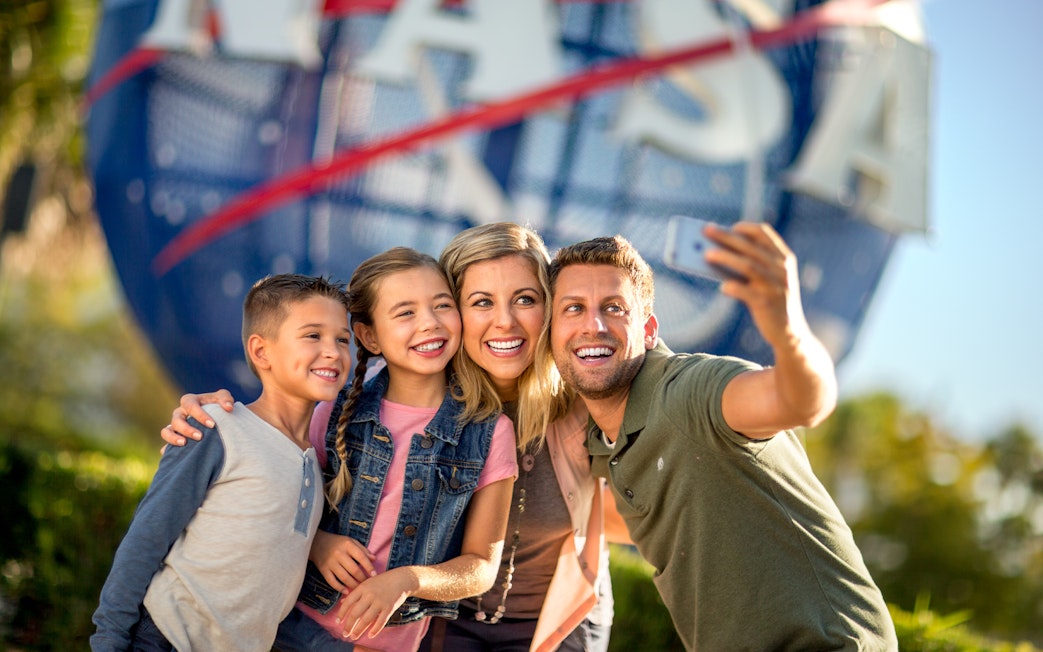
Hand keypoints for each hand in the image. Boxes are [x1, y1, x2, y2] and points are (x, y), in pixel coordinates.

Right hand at [159, 390, 234, 445]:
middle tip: (200, 437)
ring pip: (166, 431)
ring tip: (184, 444)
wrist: (216, 417)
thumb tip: (228, 408)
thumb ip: (226, 399)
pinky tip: (177, 454)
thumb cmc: (218, 405)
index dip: (200, 415)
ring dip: (173, 438)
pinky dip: (168, 448)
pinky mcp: (174, 437)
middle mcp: (180, 413)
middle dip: (187, 429)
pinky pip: (166, 443)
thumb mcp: (223, 398)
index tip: (212, 424)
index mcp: (190, 401)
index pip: (190, 405)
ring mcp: (175, 426)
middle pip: (177, 419)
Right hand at [311, 530, 376, 591]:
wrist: (317, 542)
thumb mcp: (351, 541)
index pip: (361, 557)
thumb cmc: (338, 543)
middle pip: (353, 569)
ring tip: (359, 588)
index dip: (369, 567)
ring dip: (353, 585)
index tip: (374, 574)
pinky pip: (332, 581)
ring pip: (344, 577)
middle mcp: (339, 554)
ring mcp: (330, 563)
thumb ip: (362, 550)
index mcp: (347, 545)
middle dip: (362, 578)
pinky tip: (346, 591)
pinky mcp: (323, 570)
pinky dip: (339, 588)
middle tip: (367, 583)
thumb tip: (374, 559)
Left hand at [336, 569, 412, 640]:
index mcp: (362, 588)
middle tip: (345, 634)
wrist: (401, 579)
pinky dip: (375, 630)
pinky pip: (381, 622)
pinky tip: (370, 635)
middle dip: (349, 625)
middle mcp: (370, 595)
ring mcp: (380, 602)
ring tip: (354, 636)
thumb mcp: (367, 583)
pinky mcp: (389, 608)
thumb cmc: (382, 581)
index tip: (337, 622)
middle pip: (356, 613)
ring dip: (359, 630)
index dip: (341, 613)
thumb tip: (342, 602)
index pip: (348, 602)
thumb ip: (355, 593)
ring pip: (367, 620)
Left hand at [704, 222, 808, 348]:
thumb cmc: (772, 303)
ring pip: (746, 265)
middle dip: (726, 237)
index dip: (745, 228)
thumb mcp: (768, 281)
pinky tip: (722, 287)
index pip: (764, 233)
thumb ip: (750, 266)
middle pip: (749, 247)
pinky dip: (731, 286)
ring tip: (706, 254)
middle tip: (706, 231)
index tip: (730, 227)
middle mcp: (781, 269)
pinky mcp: (766, 303)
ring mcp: (775, 286)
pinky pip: (744, 290)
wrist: (790, 334)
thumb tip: (716, 254)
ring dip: (724, 257)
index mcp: (784, 259)